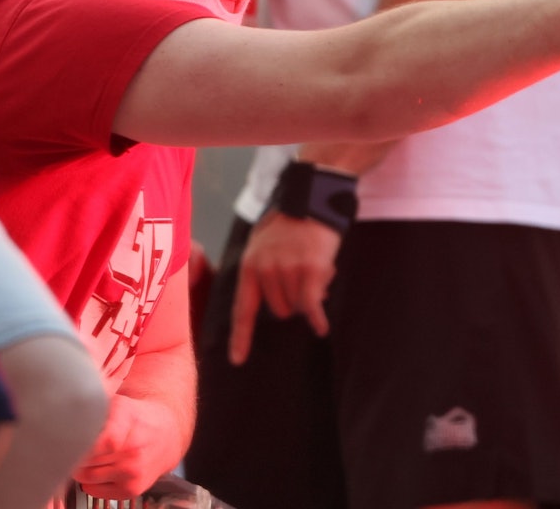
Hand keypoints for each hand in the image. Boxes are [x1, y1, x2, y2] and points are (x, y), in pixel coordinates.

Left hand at [73, 394, 181, 500]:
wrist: (167, 434)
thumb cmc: (136, 418)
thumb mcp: (117, 403)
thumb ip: (92, 409)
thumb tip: (62, 417)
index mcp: (128, 420)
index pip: (95, 442)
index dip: (77, 443)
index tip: (69, 439)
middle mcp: (133, 448)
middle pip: (84, 460)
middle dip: (75, 454)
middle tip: (78, 446)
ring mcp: (133, 471)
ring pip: (86, 477)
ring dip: (82, 468)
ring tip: (92, 456)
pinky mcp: (132, 488)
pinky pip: (95, 490)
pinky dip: (91, 482)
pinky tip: (102, 468)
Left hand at [229, 211, 340, 361]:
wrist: (313, 199)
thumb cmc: (291, 222)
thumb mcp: (266, 243)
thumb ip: (268, 272)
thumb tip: (291, 304)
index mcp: (250, 265)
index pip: (243, 309)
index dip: (241, 337)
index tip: (237, 360)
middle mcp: (265, 270)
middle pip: (279, 310)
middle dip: (292, 300)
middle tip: (304, 275)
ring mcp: (288, 270)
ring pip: (298, 306)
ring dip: (309, 295)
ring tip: (316, 268)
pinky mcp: (311, 270)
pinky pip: (312, 306)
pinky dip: (317, 319)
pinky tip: (321, 328)